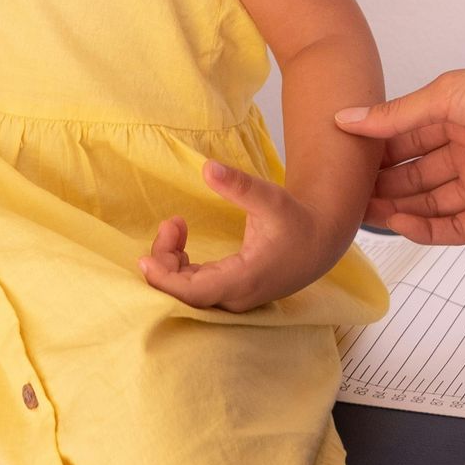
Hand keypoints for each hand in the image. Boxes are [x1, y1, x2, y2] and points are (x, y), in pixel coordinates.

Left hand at [141, 162, 330, 312]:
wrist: (320, 242)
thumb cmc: (296, 220)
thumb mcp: (270, 198)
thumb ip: (239, 185)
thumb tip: (208, 167)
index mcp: (245, 279)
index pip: (194, 292)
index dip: (165, 281)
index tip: (144, 261)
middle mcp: (237, 296)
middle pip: (185, 293)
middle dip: (165, 262)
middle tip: (171, 223)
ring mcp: (233, 297)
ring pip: (188, 290)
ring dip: (172, 261)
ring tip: (175, 225)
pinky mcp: (231, 291)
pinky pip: (196, 286)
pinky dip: (182, 266)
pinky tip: (181, 242)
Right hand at [336, 58, 464, 244]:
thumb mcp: (449, 95)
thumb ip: (397, 115)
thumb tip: (346, 119)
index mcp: (455, 112)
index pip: (403, 136)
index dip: (373, 150)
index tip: (340, 161)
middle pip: (414, 172)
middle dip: (381, 184)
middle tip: (345, 195)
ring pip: (431, 200)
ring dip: (399, 207)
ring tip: (363, 213)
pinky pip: (458, 226)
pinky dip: (429, 229)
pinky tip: (401, 224)